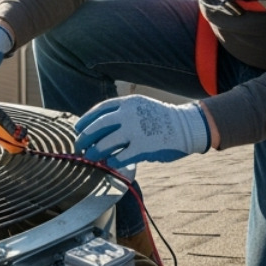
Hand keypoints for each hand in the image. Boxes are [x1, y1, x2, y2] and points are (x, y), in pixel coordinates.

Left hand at [74, 95, 209, 166]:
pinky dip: (112, 161)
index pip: (99, 110)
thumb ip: (122, 113)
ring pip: (105, 144)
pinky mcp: (143, 148)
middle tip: (80, 146)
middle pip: (97, 127)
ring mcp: (135, 131)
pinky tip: (110, 162)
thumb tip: (99, 127)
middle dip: (85, 138)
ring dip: (94, 152)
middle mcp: (129, 115)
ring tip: (91, 157)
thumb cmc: (161, 118)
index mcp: (128, 103)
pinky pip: (120, 157)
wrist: (186, 126)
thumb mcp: (141, 106)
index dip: (86, 120)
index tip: (78, 129)